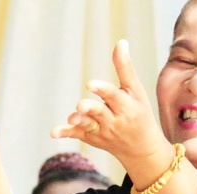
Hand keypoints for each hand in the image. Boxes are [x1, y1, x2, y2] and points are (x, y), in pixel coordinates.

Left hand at [51, 40, 167, 165]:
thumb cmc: (139, 114)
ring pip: (87, 125)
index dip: (102, 90)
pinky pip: (77, 134)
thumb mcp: (136, 92)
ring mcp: (101, 131)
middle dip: (90, 109)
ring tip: (71, 119)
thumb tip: (121, 42)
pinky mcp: (91, 137)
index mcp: (126, 107)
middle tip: (81, 106)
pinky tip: (54, 132)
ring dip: (78, 122)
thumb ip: (125, 68)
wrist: (142, 149)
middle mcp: (114, 120)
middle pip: (99, 113)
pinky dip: (65, 133)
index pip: (114, 97)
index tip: (90, 84)